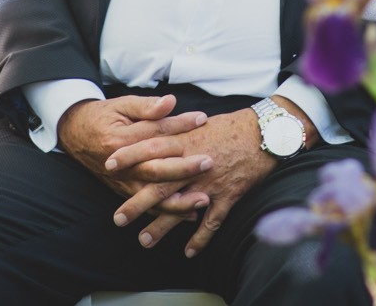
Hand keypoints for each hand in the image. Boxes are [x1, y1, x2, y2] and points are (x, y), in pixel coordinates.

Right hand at [58, 95, 211, 204]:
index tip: (202, 120)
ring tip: (204, 199)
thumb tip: (170, 102)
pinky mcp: (124, 191)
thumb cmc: (103, 116)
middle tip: (208, 162)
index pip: (154, 132)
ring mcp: (122, 181)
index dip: (179, 125)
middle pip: (155, 168)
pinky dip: (167, 212)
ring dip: (178, 200)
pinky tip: (190, 214)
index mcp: (120, 140)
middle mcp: (121, 166)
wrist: (74, 133)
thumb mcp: (121, 104)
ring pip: (151, 195)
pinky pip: (147, 206)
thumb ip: (146, 106)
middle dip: (183, 168)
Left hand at [129, 106, 289, 257]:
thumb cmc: (233, 126)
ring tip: (144, 240)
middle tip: (118, 218)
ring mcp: (211, 182)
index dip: (130, 156)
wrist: (266, 133)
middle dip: (137, 203)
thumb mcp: (200, 123)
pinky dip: (200, 239)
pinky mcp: (228, 195)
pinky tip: (189, 252)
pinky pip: (212, 222)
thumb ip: (178, 131)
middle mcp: (194, 163)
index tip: (109, 165)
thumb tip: (156, 132)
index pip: (151, 148)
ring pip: (181, 208)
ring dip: (162, 227)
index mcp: (186, 141)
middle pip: (160, 185)